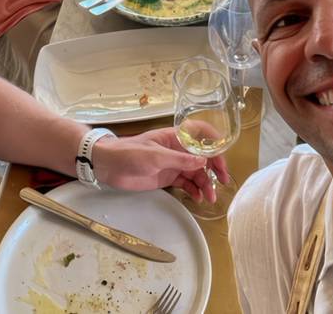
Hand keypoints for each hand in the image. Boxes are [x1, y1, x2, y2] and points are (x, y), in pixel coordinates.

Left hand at [93, 127, 230, 202]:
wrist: (108, 166)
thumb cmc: (129, 153)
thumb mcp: (155, 156)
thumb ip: (180, 159)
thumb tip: (204, 161)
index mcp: (175, 137)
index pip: (201, 134)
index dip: (215, 143)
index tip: (223, 157)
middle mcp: (177, 150)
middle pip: (202, 157)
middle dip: (215, 168)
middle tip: (223, 181)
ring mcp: (173, 164)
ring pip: (196, 173)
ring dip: (205, 183)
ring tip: (210, 197)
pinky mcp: (167, 177)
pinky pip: (186, 183)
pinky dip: (194, 190)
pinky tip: (198, 198)